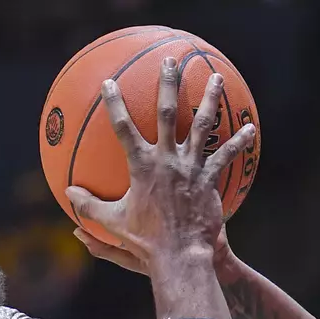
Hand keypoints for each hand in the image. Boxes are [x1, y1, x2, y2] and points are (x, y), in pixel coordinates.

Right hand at [66, 58, 254, 268]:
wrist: (181, 256)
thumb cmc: (146, 242)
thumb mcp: (114, 224)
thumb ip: (90, 207)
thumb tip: (68, 194)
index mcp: (142, 166)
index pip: (123, 128)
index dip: (115, 104)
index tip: (109, 84)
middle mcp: (168, 160)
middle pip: (168, 113)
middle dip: (168, 84)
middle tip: (171, 60)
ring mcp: (191, 168)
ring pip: (203, 126)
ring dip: (210, 100)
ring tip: (217, 78)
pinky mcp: (209, 180)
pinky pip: (225, 156)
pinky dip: (238, 141)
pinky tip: (251, 128)